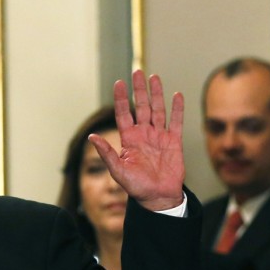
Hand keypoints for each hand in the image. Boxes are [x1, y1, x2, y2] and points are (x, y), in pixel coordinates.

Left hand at [89, 70, 184, 210]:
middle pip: (141, 107)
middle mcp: (144, 134)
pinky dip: (177, 109)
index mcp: (129, 140)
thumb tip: (91, 137)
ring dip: (156, 94)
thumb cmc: (136, 187)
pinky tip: (176, 95)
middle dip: (139, 90)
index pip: (123, 114)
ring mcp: (159, 136)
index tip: (118, 83)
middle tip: (137, 71)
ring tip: (154, 77)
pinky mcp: (174, 142)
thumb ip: (107, 153)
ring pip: (158, 110)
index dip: (120, 99)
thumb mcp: (118, 171)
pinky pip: (176, 122)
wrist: (158, 197)